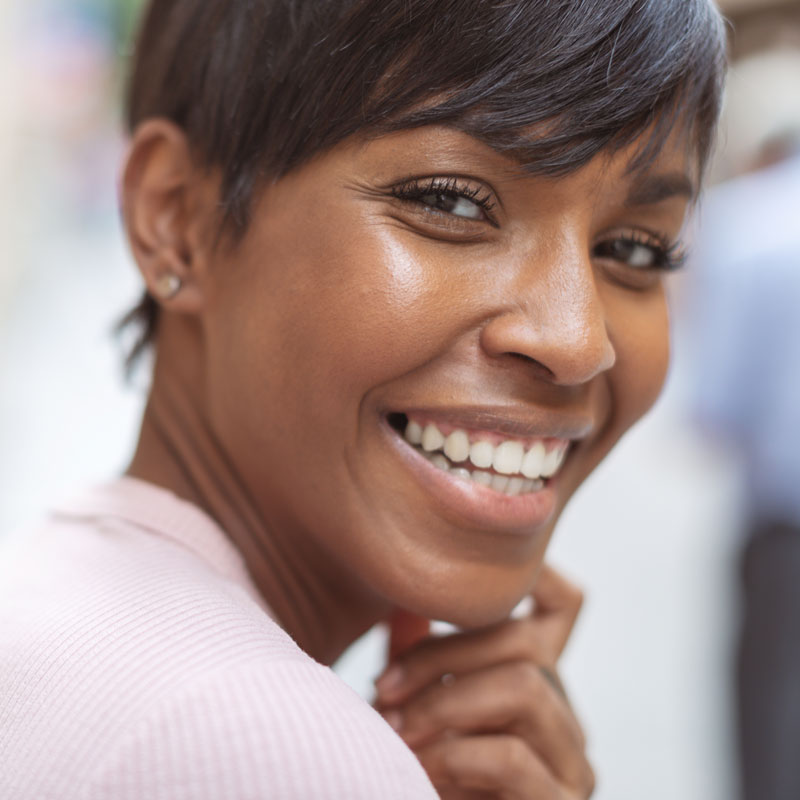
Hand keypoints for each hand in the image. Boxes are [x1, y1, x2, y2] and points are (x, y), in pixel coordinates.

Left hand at [375, 565, 593, 798]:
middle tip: (382, 688)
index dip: (536, 573)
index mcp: (535, 682)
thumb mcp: (417, 710)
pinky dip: (452, 755)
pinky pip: (512, 758)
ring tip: (397, 730)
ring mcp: (571, 764)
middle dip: (441, 655)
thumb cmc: (425, 780)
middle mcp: (564, 715)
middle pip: (525, 640)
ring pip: (524, 687)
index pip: (563, 604)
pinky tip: (418, 768)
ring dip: (444, 703)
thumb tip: (399, 606)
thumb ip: (418, 664)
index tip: (473, 574)